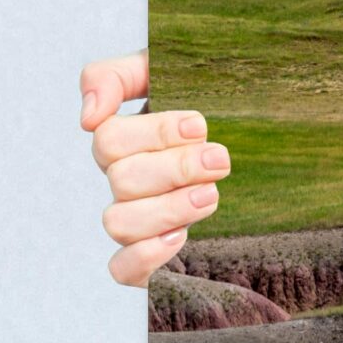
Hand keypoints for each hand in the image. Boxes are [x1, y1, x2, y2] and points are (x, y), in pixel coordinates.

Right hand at [80, 50, 230, 286]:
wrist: (254, 148)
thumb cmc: (205, 104)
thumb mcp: (166, 73)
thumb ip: (117, 77)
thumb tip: (88, 118)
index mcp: (123, 139)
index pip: (109, 138)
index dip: (154, 133)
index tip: (200, 126)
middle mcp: (123, 180)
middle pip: (122, 179)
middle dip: (175, 168)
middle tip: (219, 159)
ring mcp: (135, 219)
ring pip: (119, 223)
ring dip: (167, 209)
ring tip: (211, 195)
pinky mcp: (149, 257)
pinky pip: (122, 269)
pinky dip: (147, 256)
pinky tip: (182, 237)